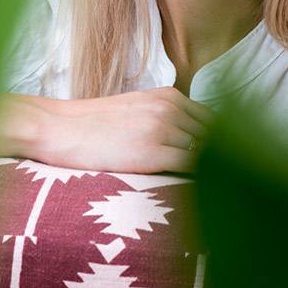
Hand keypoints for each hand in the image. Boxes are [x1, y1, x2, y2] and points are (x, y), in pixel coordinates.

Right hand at [32, 88, 213, 173]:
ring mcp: (162, 129)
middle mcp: (170, 108)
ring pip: (207, 152)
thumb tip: (193, 141)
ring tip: (214, 188)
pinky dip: (199, 178)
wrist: (59, 128)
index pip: (214, 120)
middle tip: (227, 178)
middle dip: (223, 157)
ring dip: (212, 169)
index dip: (224, 142)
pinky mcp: (152, 153)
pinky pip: (191, 167)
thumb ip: (167, 118)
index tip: (228, 161)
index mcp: (169, 96)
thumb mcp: (137, 109)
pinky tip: (197, 190)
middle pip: (216, 136)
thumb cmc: (94, 125)